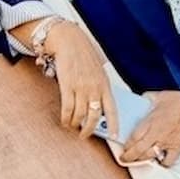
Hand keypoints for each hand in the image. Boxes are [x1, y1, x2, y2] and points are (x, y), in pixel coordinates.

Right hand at [41, 20, 118, 139]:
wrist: (69, 41)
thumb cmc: (83, 56)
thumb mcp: (98, 72)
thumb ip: (100, 88)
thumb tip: (98, 107)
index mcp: (105, 85)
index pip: (113, 110)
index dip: (114, 125)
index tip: (115, 137)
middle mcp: (95, 88)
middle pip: (95, 117)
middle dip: (89, 130)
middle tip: (84, 135)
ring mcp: (81, 88)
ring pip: (80, 115)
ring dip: (75, 124)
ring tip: (72, 126)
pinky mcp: (67, 86)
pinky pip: (67, 109)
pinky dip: (66, 118)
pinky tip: (64, 121)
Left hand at [119, 86, 179, 167]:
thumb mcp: (161, 96)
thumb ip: (148, 98)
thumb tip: (142, 98)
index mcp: (151, 121)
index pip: (133, 137)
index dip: (126, 145)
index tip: (123, 147)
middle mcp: (157, 134)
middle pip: (138, 151)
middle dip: (129, 157)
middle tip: (125, 159)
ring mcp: (167, 143)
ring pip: (150, 157)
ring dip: (142, 161)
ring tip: (139, 161)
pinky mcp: (178, 148)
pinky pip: (168, 161)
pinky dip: (163, 163)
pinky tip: (161, 160)